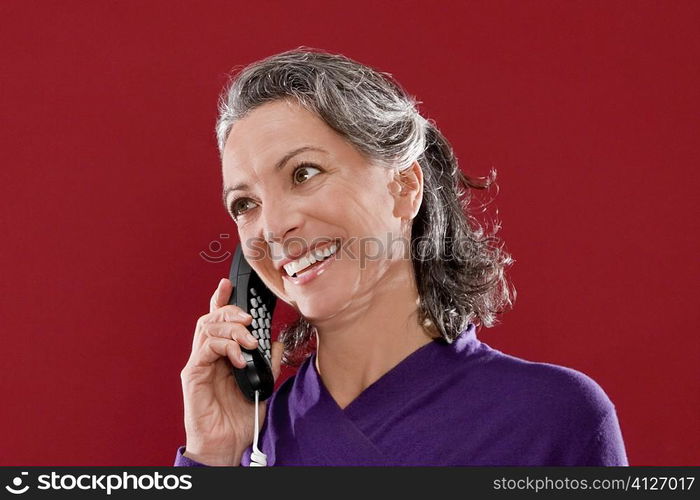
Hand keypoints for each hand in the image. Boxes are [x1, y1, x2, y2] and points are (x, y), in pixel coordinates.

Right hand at [179, 278, 282, 465]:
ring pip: (207, 328)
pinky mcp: (193, 375)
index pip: (218, 321)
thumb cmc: (239, 419)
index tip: (228, 284)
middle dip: (231, 311)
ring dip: (231, 328)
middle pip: (212, 318)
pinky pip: (205, 349)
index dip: (221, 300)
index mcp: (222, 355)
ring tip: (248, 341)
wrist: (227, 446)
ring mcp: (199, 364)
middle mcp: (208, 356)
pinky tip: (239, 359)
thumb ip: (267, 362)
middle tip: (249, 319)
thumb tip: (275, 341)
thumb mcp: (262, 385)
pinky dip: (224, 347)